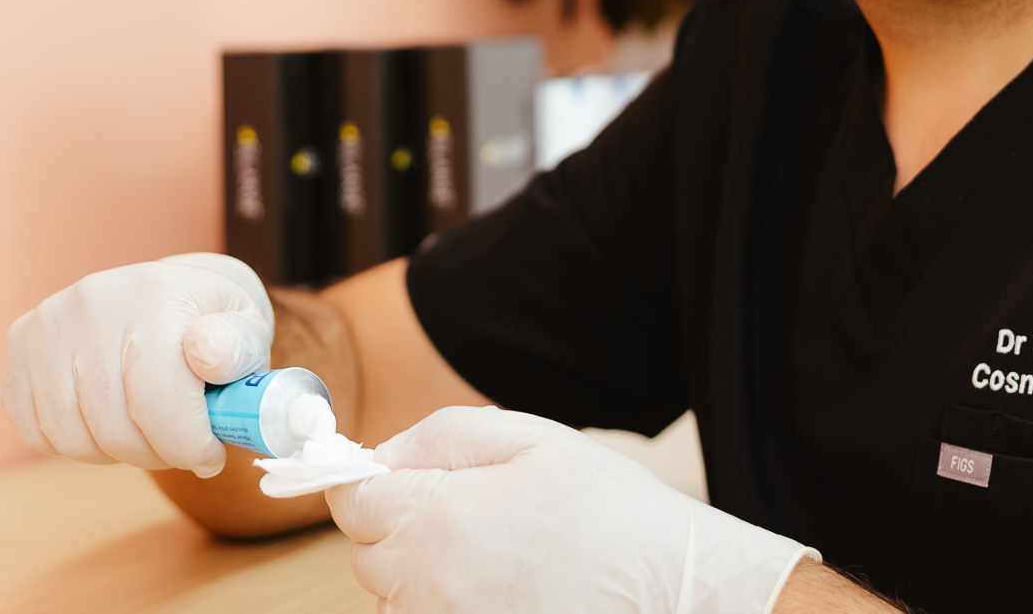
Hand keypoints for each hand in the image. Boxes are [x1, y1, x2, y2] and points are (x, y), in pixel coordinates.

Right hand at [0, 253, 272, 476]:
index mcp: (155, 294)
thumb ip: (236, 346)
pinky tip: (105, 419)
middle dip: (158, 453)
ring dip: (115, 452)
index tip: (211, 454)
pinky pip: (36, 431)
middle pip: (115, 428)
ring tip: (144, 428)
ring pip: (73, 437)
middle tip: (180, 442)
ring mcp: (50, 322)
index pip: (159, 399)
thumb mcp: (246, 327)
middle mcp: (93, 301)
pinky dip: (72, 443)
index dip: (189, 446)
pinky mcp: (20, 344)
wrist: (170, 293)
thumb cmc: (212, 320)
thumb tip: (207, 352)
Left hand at [326, 406, 815, 613]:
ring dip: (422, 578)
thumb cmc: (616, 517)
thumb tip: (381, 452)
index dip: (367, 482)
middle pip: (368, 555)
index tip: (387, 479)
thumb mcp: (534, 440)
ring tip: (496, 559)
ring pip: (395, 602)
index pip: (351, 501)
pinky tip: (502, 595)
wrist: (680, 594)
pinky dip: (447, 608)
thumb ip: (442, 435)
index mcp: (436, 517)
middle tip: (465, 514)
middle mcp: (427, 586)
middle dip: (398, 529)